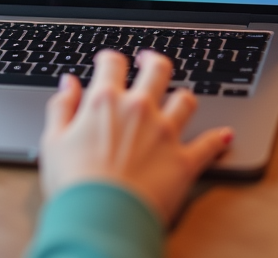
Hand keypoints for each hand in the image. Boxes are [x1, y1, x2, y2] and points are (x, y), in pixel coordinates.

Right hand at [40, 49, 232, 224]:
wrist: (101, 218)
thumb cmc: (75, 184)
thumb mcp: (53, 141)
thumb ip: (62, 107)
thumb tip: (68, 84)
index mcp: (106, 101)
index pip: (112, 63)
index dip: (110, 59)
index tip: (108, 62)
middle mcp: (140, 109)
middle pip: (157, 69)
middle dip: (153, 61)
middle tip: (149, 62)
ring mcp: (166, 132)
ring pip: (185, 99)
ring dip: (182, 97)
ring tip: (178, 98)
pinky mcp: (184, 160)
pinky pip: (209, 144)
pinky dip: (219, 139)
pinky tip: (225, 134)